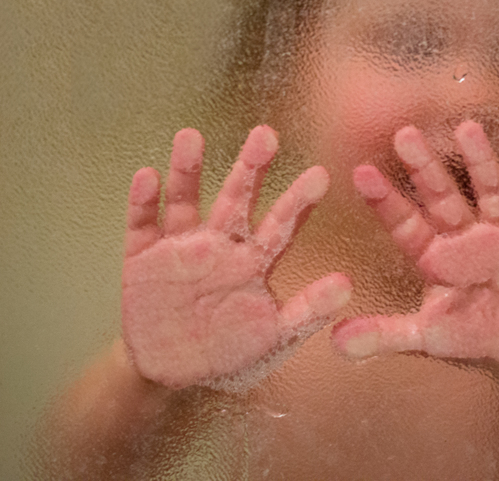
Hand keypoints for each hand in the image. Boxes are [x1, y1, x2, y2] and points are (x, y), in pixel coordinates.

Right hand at [122, 126, 350, 388]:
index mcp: (255, 261)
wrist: (174, 373)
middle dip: (250, 168)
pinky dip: (143, 202)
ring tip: (192, 137)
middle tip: (266, 134)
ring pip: (186, 200)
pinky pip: (142, 225)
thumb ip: (307, 311)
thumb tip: (347, 285)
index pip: (281, 224)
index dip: (299, 201)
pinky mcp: (142, 258)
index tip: (320, 175)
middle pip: (237, 199)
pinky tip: (147, 176)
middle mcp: (221, 244)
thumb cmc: (232, 352)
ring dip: (188, 170)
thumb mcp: (274, 337)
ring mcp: (181, 247)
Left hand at [332, 121, 498, 375]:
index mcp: (436, 256)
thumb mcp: (426, 338)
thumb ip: (384, 335)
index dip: (384, 201)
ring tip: (469, 129)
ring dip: (483, 162)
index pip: (406, 223)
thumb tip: (333, 343)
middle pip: (443, 196)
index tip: (359, 172)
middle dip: (425, 168)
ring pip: (491, 191)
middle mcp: (467, 237)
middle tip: (404, 135)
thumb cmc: (473, 338)